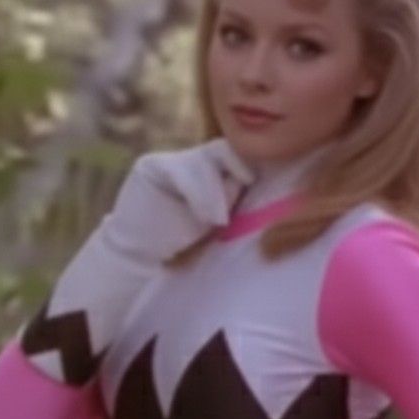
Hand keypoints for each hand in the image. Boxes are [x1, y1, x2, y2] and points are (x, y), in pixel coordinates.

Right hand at [18, 138, 255, 386]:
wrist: (135, 266)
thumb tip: (283, 209)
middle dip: (240, 180)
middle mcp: (194, 163)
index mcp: (213, 176)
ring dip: (220, 190)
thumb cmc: (182, 257)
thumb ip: (238, 210)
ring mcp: (171, 162)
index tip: (262, 203)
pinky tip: (208, 218)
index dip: (254, 176)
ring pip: (210, 158)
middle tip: (235, 215)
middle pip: (230, 153)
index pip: (243, 160)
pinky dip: (202, 192)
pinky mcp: (152, 168)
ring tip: (218, 222)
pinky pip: (184, 169)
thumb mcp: (219, 231)